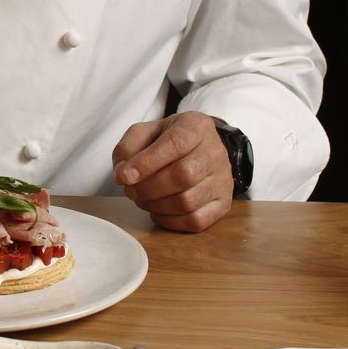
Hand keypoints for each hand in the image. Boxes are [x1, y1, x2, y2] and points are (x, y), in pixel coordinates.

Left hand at [111, 111, 233, 231]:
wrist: (200, 148)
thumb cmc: (170, 141)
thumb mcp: (147, 132)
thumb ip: (128, 147)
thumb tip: (123, 174)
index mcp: (196, 127)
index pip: (174, 144)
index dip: (146, 163)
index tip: (124, 176)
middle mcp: (215, 152)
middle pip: (183, 175)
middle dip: (148, 188)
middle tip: (131, 190)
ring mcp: (223, 179)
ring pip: (187, 201)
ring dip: (156, 205)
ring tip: (143, 199)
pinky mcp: (224, 202)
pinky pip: (196, 220)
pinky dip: (170, 222)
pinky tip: (158, 211)